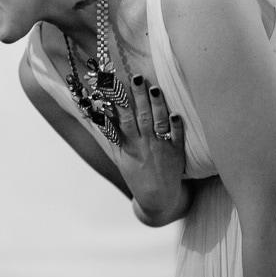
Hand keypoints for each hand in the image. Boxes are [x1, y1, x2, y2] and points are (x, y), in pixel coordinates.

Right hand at [115, 74, 187, 224]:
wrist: (157, 199)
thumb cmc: (135, 174)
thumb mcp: (119, 157)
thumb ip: (111, 136)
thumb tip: (99, 115)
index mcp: (129, 145)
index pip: (123, 118)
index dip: (119, 101)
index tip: (115, 85)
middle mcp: (145, 144)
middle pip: (141, 116)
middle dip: (138, 96)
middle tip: (137, 78)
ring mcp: (161, 148)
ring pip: (159, 123)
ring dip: (157, 105)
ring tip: (154, 87)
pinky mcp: (176, 153)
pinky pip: (177, 138)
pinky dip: (176, 126)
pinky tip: (175, 114)